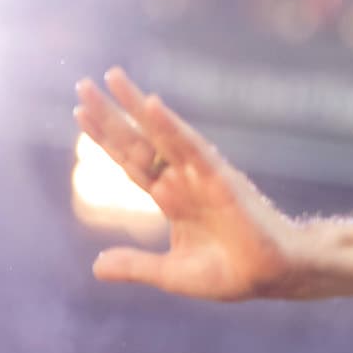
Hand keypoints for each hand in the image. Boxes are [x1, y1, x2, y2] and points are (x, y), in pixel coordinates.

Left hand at [75, 68, 352, 299]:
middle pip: (137, 141)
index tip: (80, 112)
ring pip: (160, 134)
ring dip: (136, 106)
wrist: (272, 276)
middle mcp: (181, 179)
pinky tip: (150, 105)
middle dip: (110, 114)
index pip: (129, 161)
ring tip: (111, 76)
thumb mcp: (173, 274)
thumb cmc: (231, 274)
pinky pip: (190, 147)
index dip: (105, 138)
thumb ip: (136, 266)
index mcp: (170, 198)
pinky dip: (169, 126)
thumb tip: (96, 267)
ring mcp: (199, 174)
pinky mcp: (219, 176)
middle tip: (83, 84)